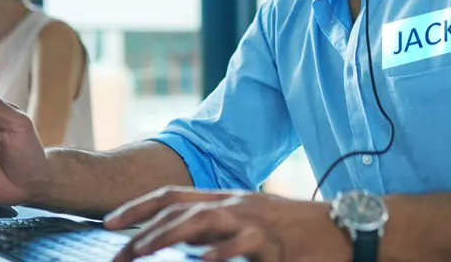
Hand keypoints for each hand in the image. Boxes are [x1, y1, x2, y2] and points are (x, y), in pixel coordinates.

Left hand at [104, 187, 350, 261]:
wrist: (342, 229)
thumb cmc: (293, 231)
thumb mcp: (247, 223)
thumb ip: (214, 230)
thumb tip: (178, 238)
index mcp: (225, 197)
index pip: (171, 195)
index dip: (137, 207)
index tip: (108, 223)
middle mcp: (234, 203)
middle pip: (178, 209)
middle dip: (141, 230)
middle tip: (115, 254)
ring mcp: (253, 220)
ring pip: (201, 220)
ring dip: (166, 236)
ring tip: (140, 253)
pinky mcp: (274, 242)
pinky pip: (243, 245)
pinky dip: (221, 253)